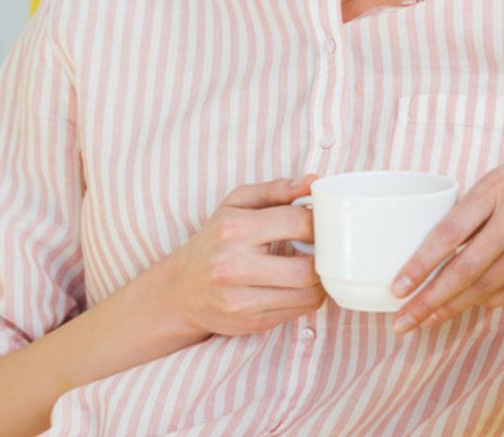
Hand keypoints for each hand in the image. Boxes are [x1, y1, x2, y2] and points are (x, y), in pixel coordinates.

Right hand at [151, 175, 325, 339]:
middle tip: (324, 249)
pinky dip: (308, 297)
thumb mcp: (236, 204)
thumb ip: (276, 190)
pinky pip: (299, 311)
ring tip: (313, 266)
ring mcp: (241, 300)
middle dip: (325, 258)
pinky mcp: (251, 322)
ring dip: (320, 280)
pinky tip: (298, 284)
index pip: (298, 223)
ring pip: (308, 294)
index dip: (320, 222)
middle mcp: (234, 267)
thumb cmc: (214, 241)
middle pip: (308, 268)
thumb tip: (313, 181)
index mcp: (234, 229)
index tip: (322, 223)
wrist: (179, 291)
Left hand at [391, 134, 503, 333]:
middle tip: (402, 322)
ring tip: (429, 321)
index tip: (397, 288)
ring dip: (456, 307)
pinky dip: (493, 301)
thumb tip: (449, 239)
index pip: (448, 234)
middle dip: (428, 301)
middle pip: (464, 270)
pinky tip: (475, 308)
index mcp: (497, 187)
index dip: (419, 265)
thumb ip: (484, 203)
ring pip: (489, 286)